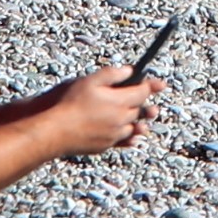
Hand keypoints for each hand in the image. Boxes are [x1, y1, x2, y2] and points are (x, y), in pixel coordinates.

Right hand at [43, 68, 160, 157]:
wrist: (56, 131)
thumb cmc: (70, 104)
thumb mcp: (90, 81)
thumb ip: (111, 75)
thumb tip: (128, 71)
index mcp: (120, 102)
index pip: (142, 92)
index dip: (152, 86)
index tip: (161, 84)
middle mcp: (121, 120)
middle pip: (139, 111)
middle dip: (146, 105)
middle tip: (152, 104)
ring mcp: (114, 135)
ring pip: (132, 128)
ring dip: (139, 123)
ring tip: (145, 123)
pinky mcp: (105, 146)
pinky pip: (123, 142)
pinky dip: (130, 138)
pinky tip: (132, 138)